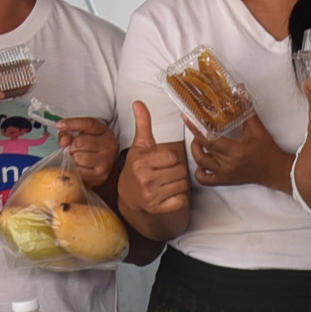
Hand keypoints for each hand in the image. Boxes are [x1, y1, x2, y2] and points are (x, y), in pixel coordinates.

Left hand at [55, 115, 120, 192]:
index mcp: (105, 132)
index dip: (72, 123)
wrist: (100, 169)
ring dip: (73, 159)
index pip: (89, 124)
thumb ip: (68, 134)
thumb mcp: (79, 136)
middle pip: (80, 142)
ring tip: (77, 159)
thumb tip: (64, 141)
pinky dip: (75, 169)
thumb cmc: (88, 150)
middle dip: (72, 147)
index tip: (59, 125)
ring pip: (79, 157)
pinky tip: (79, 168)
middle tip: (74, 150)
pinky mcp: (101, 175)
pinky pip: (79, 171)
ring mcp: (106, 161)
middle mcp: (109, 145)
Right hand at [119, 101, 190, 218]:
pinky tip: (169, 195)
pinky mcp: (157, 208)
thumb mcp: (139, 146)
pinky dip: (179, 198)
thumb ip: (142, 124)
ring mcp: (151, 195)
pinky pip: (181, 201)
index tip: (161, 161)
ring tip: (166, 182)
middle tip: (165, 173)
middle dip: (176, 171)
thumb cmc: (137, 168)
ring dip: (178, 184)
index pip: (172, 157)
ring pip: (182, 185)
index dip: (170, 158)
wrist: (128, 196)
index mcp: (141, 162)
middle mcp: (145, 179)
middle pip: (180, 171)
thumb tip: (138, 102)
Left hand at [189, 107, 288, 188]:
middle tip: (197, 128)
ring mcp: (225, 175)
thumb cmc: (267, 150)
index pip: (209, 140)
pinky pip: (204, 180)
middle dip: (195, 137)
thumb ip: (246, 109)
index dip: (195, 128)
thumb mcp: (257, 128)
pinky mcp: (225, 181)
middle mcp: (228, 165)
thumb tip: (240, 90)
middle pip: (202, 151)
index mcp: (235, 151)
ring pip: (200, 165)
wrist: (275, 170)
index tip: (186, 118)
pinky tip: (203, 162)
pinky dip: (199, 171)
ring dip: (196, 152)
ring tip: (199, 143)